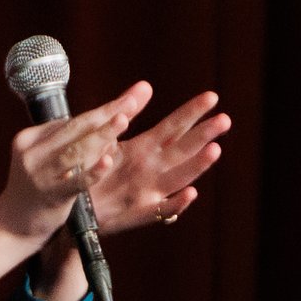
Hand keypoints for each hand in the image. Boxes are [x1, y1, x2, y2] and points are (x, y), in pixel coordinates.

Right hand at [0, 81, 153, 239]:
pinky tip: (108, 161)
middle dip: (106, 114)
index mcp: (30, 138)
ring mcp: (39, 175)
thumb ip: (77, 140)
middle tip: (131, 102)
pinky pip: (75, 182)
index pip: (71, 121)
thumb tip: (116, 115)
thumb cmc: (39, 189)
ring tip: (123, 121)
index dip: (102, 112)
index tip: (128, 99)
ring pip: (75, 151)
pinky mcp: (50, 196)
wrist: (11, 227)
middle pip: (75, 129)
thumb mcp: (49, 159)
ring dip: (102, 135)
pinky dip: (93, 171)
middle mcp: (32, 153)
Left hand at [80, 89, 229, 236]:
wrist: (75, 208)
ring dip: (197, 164)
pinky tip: (190, 194)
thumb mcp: (107, 138)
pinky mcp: (137, 215)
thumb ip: (126, 113)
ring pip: (178, 177)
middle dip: (203, 134)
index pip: (174, 127)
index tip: (212, 97)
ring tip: (214, 150)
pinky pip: (159, 211)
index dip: (192, 112)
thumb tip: (146, 85)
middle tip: (224, 120)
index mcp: (144, 149)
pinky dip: (175, 204)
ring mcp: (147, 192)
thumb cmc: (92, 170)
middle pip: (182, 149)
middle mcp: (150, 169)